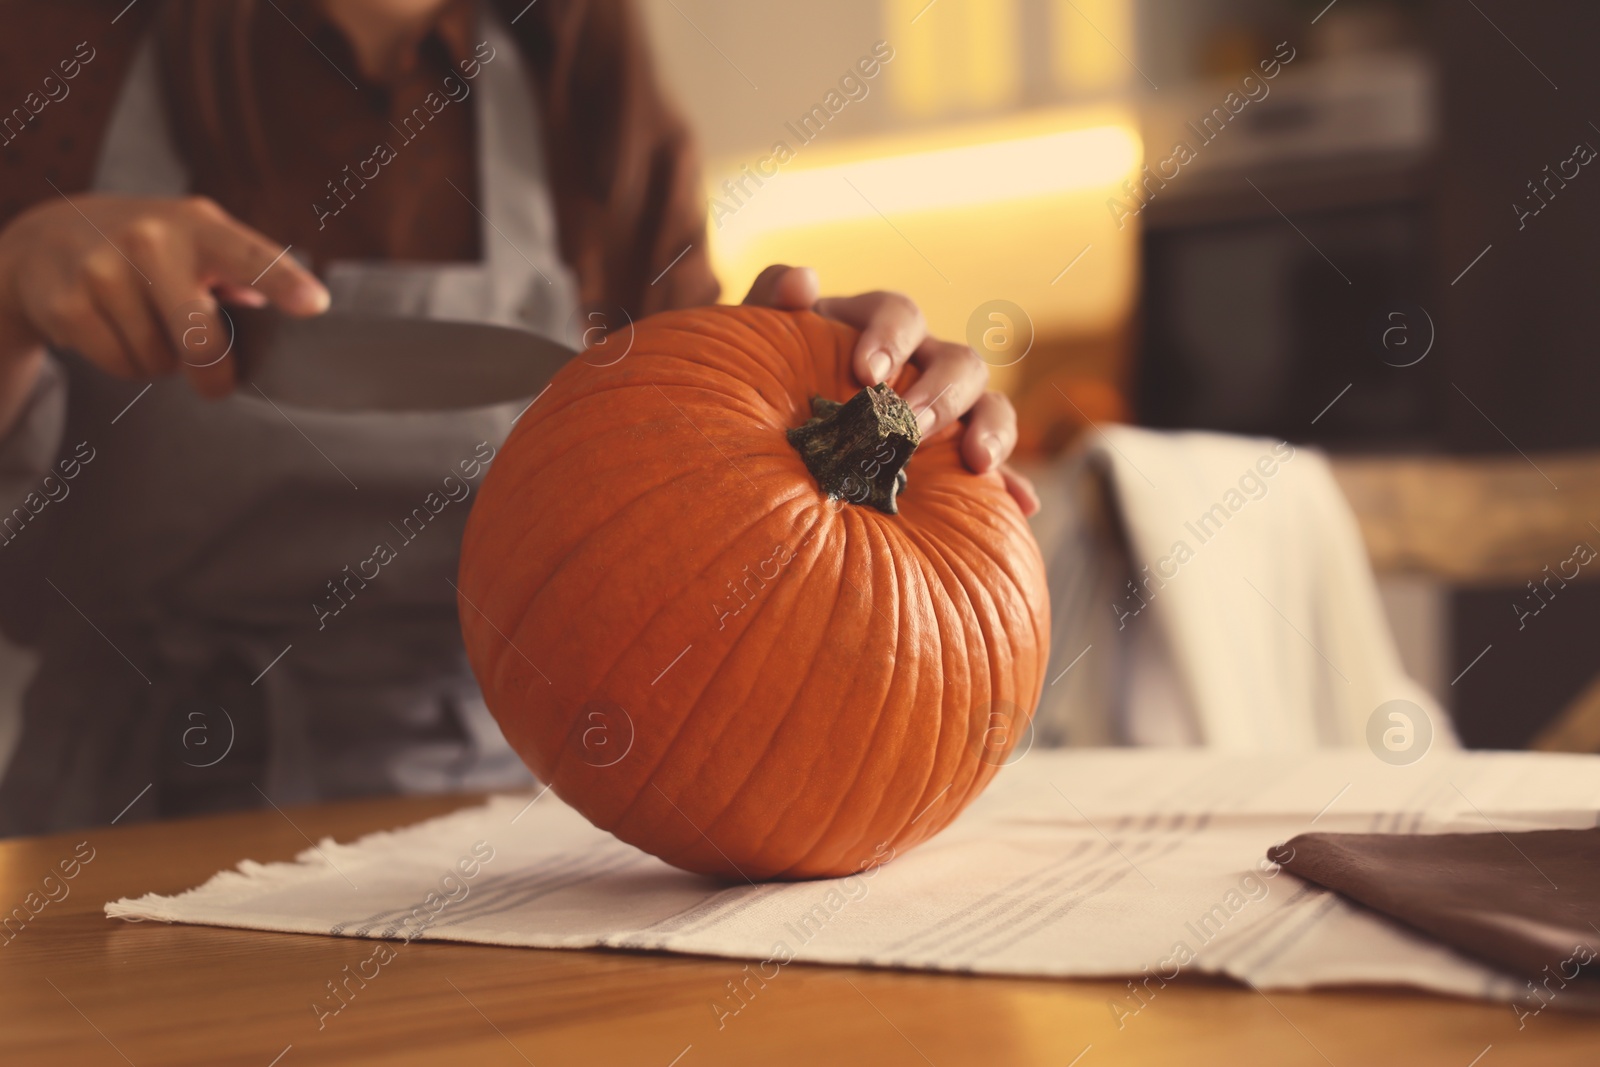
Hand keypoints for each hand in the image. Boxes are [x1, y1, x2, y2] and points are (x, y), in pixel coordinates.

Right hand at [0, 194, 327, 397]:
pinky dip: (125, 363)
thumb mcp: (198, 240)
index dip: (283, 283)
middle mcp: (150, 239)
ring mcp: (102, 269)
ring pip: (159, 361)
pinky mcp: (68, 303)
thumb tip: (300, 306)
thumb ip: (244, 272)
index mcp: (200, 226)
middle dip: (214, 374)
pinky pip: (120, 365)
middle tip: (215, 379)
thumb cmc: (151, 250)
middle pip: (201, 340)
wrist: (48, 238)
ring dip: (161, 361)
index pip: (251, 257)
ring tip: (145, 325)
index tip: (315, 305)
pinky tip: (112, 329)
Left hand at [743, 265, 1039, 515]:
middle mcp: (920, 363)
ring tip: (976, 462)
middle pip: (957, 361)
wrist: (764, 430)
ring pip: (989, 404)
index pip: (900, 315)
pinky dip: (1011, 483)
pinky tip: (1021, 507)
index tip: (864, 372)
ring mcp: (944, 409)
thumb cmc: (768, 378)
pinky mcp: (954, 455)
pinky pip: (995, 466)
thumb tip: (803, 280)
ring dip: (990, 429)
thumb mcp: (761, 339)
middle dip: (940, 393)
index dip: (889, 338)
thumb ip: (770, 299)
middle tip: (909, 426)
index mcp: (876, 329)